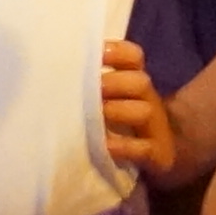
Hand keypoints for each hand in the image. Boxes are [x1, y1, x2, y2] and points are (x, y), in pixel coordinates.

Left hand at [96, 39, 180, 182]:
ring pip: (145, 111)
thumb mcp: (108, 103)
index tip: (95, 54)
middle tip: (93, 90)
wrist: (159, 163)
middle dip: (115, 83)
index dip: (117, 52)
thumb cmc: (119, 128)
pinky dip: (124, 146)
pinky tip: (105, 146)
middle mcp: (148, 101)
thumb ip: (89, 88)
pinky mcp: (159, 155)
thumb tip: (56, 73)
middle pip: (140, 82)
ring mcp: (155, 128)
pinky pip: (145, 148)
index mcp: (134, 84)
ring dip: (118, 111)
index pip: (133, 58)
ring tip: (99, 116)